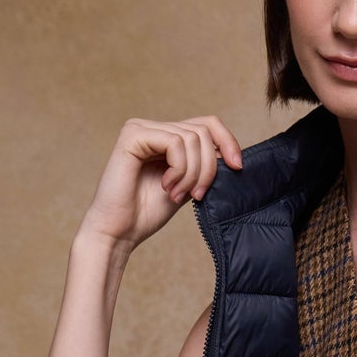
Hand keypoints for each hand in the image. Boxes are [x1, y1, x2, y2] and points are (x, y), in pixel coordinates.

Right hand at [77, 115, 243, 250]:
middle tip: (198, 195)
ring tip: (178, 194)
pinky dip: (179, 169)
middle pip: (203, 131)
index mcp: (166, 137)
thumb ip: (204, 167)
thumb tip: (232, 156)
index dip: (228, 142)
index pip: (207, 124)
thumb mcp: (188, 186)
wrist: (119, 232)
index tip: (238, 167)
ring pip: (192, 138)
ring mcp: (141, 128)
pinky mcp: (133, 135)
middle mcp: (152, 127)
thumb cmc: (147, 213)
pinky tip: (166, 186)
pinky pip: (175, 143)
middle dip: (209, 167)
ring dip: (193, 173)